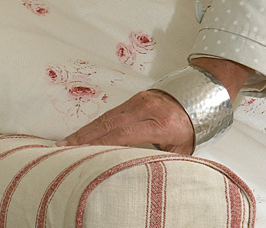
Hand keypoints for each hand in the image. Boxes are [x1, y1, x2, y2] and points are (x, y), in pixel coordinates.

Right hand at [60, 58, 253, 153]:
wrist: (201, 92)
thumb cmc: (192, 123)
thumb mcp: (183, 146)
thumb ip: (164, 158)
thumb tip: (148, 174)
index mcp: (161, 122)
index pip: (126, 133)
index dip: (103, 142)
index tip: (85, 153)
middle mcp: (148, 108)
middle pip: (110, 123)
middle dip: (85, 137)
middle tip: (64, 148)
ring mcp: (140, 100)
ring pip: (107, 116)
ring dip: (86, 130)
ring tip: (66, 143)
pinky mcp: (135, 97)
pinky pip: (111, 112)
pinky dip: (95, 124)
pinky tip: (82, 134)